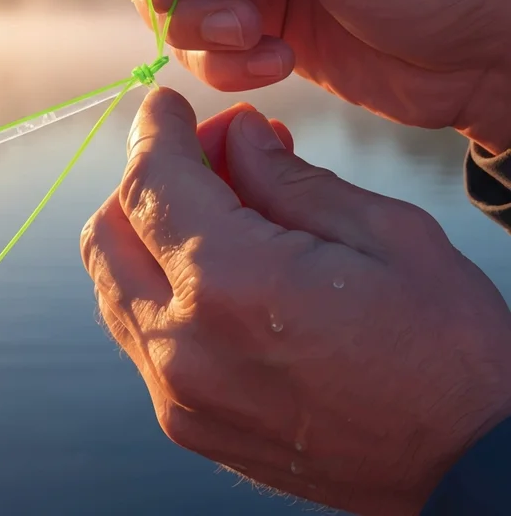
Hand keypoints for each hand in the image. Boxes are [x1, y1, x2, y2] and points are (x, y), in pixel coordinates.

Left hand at [81, 89, 510, 515]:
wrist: (465, 466)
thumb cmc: (446, 350)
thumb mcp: (384, 234)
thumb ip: (289, 178)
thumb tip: (237, 136)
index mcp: (234, 286)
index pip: (150, 184)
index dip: (154, 131)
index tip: (166, 107)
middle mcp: (185, 346)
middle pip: (108, 232)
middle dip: (145, 178)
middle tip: (204, 156)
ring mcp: (179, 394)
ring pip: (112, 283)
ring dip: (145, 231)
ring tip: (214, 210)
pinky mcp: (187, 421)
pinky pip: (139, 333)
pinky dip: (157, 284)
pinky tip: (215, 269)